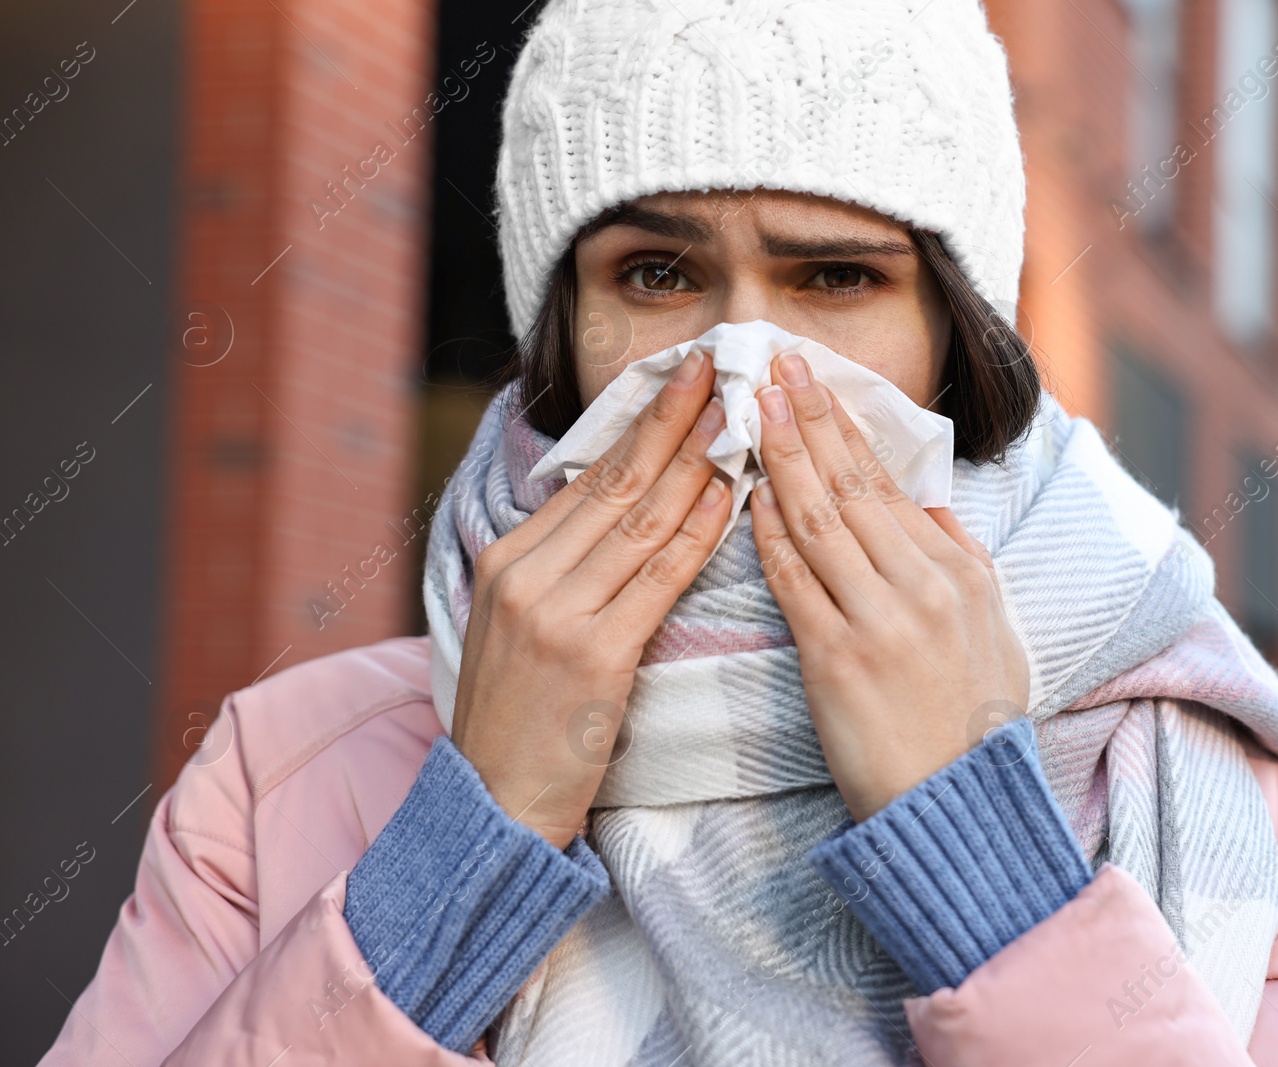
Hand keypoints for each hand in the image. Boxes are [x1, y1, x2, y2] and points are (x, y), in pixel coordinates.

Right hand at [451, 350, 732, 850]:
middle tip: (717, 367)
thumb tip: (623, 510)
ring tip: (736, 414)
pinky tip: (730, 497)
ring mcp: (554, 612)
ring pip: (640, 520)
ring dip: (695, 461)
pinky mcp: (590, 655)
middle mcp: (525, 574)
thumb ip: (563, 568)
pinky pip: (657, 579)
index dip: (641, 424)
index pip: (589, 478)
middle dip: (672, 419)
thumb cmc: (521, 720)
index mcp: (507, 559)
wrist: (494, 803)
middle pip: (616, 482)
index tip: (681, 378)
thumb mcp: (521, 627)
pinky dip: (697, 534)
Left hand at [748, 352, 1030, 822]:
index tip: (812, 381)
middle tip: (773, 365)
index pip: (888, 482)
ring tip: (753, 410)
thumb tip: (925, 503)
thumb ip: (959, 558)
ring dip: (782, 459)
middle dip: (809, 419)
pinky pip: (794, 579)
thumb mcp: (992, 628)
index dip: (845, 426)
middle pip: (851, 486)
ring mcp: (879, 618)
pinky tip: (745, 495)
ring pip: (819, 519)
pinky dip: (768, 532)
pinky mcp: (838, 658)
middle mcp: (922, 584)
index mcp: (958, 570)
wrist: (956, 803)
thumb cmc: (971, 718)